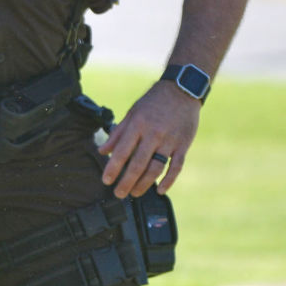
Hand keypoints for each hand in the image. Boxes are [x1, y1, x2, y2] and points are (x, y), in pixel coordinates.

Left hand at [98, 81, 200, 198]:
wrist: (181, 91)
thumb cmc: (152, 103)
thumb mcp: (131, 113)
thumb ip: (117, 133)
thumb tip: (102, 151)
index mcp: (137, 125)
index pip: (122, 152)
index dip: (113, 169)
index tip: (106, 181)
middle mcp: (153, 134)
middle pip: (138, 164)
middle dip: (126, 182)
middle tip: (119, 194)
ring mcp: (170, 141)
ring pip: (156, 168)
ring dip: (144, 184)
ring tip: (135, 193)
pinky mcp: (184, 145)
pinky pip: (176, 167)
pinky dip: (169, 180)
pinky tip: (160, 190)